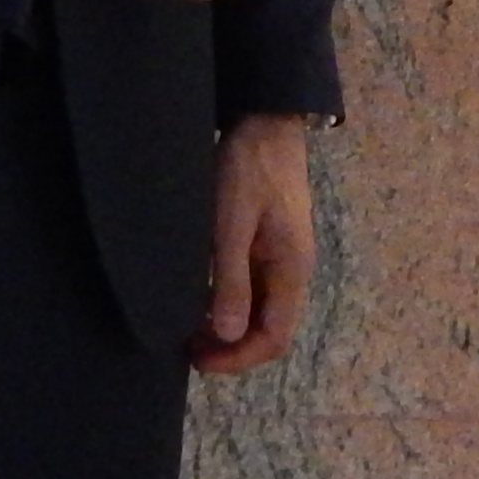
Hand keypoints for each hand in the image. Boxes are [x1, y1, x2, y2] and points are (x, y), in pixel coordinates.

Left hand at [194, 114, 317, 373]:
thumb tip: (228, 335)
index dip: (238, 359)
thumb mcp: (232, 223)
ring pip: (260, 309)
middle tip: (186, 347)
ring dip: (228, 326)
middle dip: (230, 347)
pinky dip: (229, 301)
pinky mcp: (269, 241)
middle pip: (268, 328)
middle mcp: (292, 268)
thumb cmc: (248, 168)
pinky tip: (201, 296)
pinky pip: (253, 286)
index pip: (274, 338)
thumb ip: (232, 280)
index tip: (198, 360)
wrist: (266, 119)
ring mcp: (282, 255)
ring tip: (188, 327)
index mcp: (291, 268)